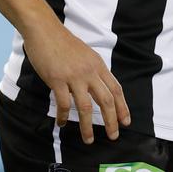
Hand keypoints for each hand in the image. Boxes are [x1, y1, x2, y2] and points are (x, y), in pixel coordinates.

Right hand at [23, 20, 129, 143]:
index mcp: (99, 66)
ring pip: (85, 106)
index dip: (123, 107)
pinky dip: (63, 116)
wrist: (46, 31)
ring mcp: (74, 76)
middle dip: (112, 120)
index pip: (116, 89)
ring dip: (87, 126)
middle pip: (106, 100)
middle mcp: (90, 72)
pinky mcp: (57, 80)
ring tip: (89, 139)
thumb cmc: (65, 44)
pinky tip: (62, 123)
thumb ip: (94, 71)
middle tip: (114, 135)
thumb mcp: (87, 56)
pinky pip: (62, 103)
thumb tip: (99, 87)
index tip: (126, 121)